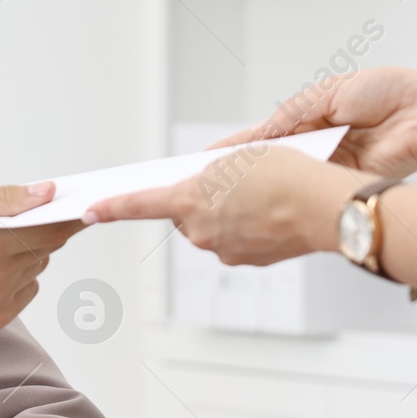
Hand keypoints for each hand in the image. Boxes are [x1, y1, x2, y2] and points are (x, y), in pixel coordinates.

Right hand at [0, 184, 82, 344]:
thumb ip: (2, 198)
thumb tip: (47, 192)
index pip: (50, 228)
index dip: (70, 214)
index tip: (84, 203)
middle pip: (47, 247)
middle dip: (43, 228)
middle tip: (28, 215)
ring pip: (36, 267)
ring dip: (26, 251)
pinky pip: (25, 290)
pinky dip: (16, 275)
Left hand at [83, 147, 362, 265]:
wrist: (327, 208)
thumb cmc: (286, 174)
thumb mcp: (239, 157)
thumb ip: (210, 172)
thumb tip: (202, 185)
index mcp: (190, 202)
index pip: (140, 205)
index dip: (113, 207)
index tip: (90, 211)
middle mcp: (200, 232)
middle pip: (184, 213)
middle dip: (198, 198)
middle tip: (230, 181)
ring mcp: (224, 250)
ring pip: (211, 226)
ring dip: (225, 211)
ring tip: (260, 193)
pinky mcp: (247, 260)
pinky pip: (235, 239)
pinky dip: (246, 226)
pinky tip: (271, 211)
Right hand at [212, 67, 416, 178]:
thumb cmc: (383, 92)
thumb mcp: (324, 95)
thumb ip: (288, 117)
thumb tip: (257, 137)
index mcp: (306, 120)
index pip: (260, 137)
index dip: (232, 149)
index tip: (202, 161)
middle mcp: (314, 145)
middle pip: (269, 163)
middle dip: (240, 173)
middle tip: (208, 182)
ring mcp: (328, 165)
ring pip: (287, 179)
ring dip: (264, 185)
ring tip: (231, 192)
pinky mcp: (343, 180)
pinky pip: (312, 188)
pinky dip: (294, 192)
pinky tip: (273, 196)